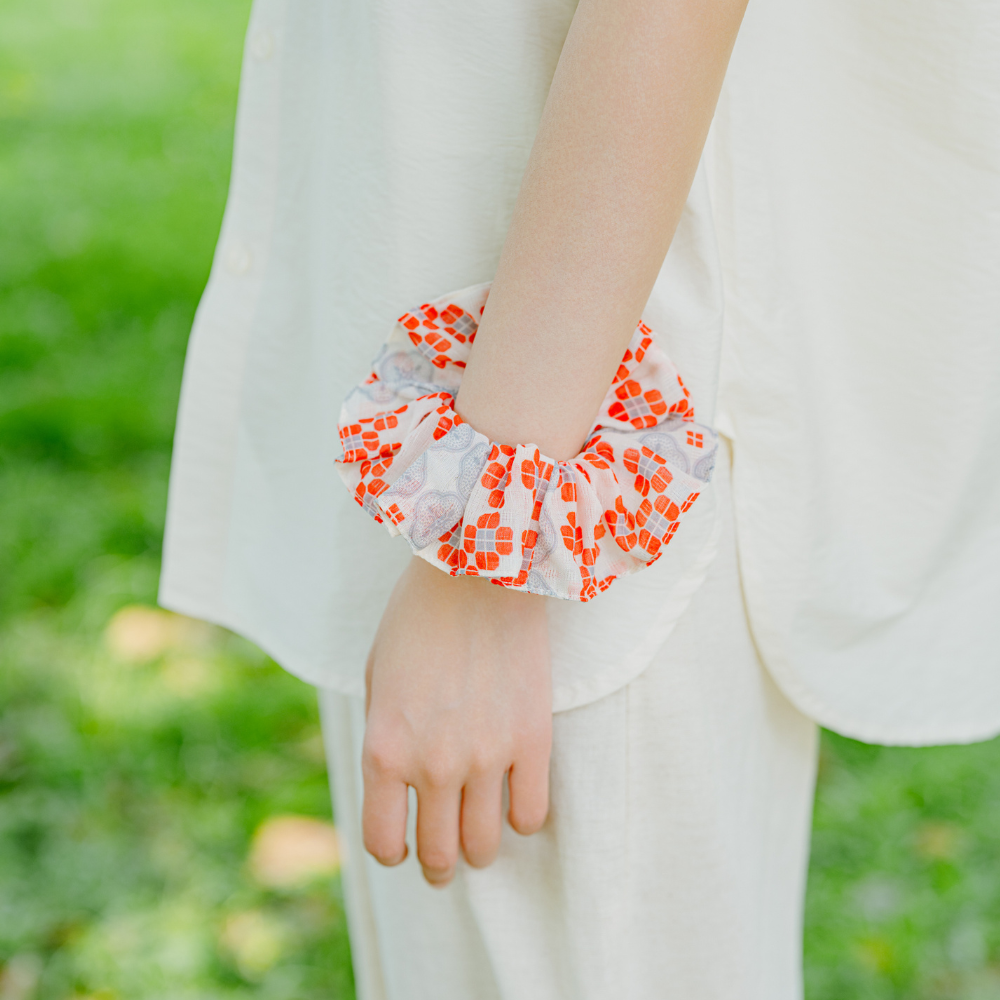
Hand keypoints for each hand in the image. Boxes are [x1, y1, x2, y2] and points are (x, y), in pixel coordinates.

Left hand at [362, 556, 551, 885]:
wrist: (477, 573)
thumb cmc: (418, 618)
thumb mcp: (377, 680)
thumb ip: (385, 738)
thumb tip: (398, 784)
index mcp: (385, 749)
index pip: (383, 840)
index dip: (392, 853)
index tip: (401, 849)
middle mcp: (434, 765)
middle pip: (439, 853)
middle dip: (437, 865)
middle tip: (442, 860)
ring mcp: (487, 757)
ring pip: (485, 845)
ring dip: (478, 849)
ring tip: (478, 838)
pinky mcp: (533, 741)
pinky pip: (532, 814)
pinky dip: (522, 820)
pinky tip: (514, 802)